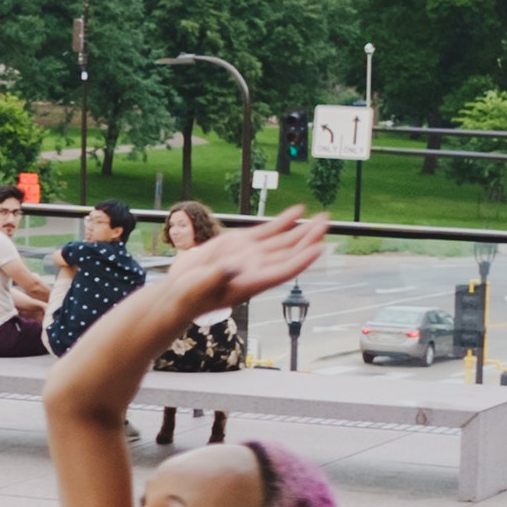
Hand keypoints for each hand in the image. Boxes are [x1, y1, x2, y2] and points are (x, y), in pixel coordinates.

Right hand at [185, 210, 336, 305]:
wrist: (180, 292)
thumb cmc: (190, 296)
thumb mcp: (200, 286)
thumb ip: (217, 276)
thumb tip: (233, 266)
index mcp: (252, 282)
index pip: (284, 270)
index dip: (302, 259)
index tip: (319, 247)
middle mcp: (258, 268)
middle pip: (292, 253)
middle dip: (310, 238)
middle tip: (325, 222)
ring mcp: (252, 255)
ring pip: (285, 241)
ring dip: (304, 230)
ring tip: (323, 217)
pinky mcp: (242, 244)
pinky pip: (269, 231)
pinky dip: (284, 221)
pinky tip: (298, 211)